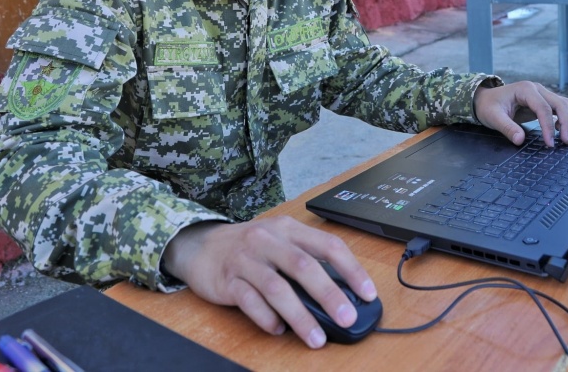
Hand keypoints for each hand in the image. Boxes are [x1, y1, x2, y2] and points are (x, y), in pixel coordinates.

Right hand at [161, 216, 376, 348]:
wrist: (199, 245)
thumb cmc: (249, 247)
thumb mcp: (279, 242)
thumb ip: (306, 259)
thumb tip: (342, 292)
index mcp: (288, 228)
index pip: (328, 245)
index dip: (352, 269)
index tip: (368, 293)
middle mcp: (268, 240)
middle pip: (304, 266)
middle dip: (329, 295)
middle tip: (347, 319)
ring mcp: (246, 259)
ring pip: (277, 288)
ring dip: (300, 316)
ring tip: (317, 338)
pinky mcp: (227, 280)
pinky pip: (250, 301)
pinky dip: (267, 318)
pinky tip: (279, 330)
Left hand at [473, 80, 567, 146]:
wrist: (485, 99)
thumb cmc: (488, 106)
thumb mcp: (493, 117)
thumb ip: (507, 128)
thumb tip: (520, 140)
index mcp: (525, 89)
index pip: (543, 108)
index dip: (548, 126)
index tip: (549, 143)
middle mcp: (537, 89)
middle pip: (560, 103)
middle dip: (566, 123)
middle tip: (565, 142)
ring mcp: (541, 93)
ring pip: (564, 104)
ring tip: (565, 138)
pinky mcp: (543, 100)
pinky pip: (561, 107)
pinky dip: (565, 117)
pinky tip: (559, 130)